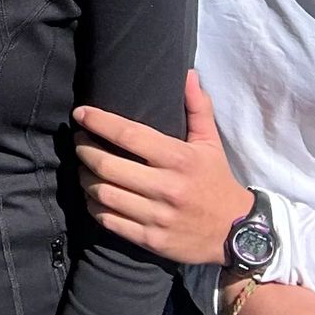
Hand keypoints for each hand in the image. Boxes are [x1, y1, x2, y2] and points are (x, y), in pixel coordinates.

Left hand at [73, 72, 248, 265]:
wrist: (236, 233)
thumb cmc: (217, 181)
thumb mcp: (211, 143)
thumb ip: (198, 107)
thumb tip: (188, 74)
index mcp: (178, 158)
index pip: (129, 135)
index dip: (99, 122)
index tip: (80, 114)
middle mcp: (166, 187)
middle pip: (108, 165)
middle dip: (84, 150)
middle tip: (78, 141)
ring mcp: (157, 216)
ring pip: (103, 193)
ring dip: (84, 178)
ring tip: (82, 168)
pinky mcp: (150, 240)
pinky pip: (109, 221)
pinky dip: (94, 206)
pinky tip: (93, 196)